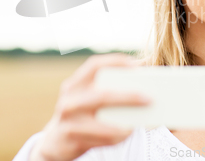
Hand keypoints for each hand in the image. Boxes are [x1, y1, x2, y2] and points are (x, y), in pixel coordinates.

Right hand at [28, 53, 149, 160]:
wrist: (55, 142)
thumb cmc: (81, 115)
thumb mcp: (86, 98)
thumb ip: (106, 87)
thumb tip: (142, 78)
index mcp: (74, 84)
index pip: (94, 65)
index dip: (115, 62)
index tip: (136, 64)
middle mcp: (69, 99)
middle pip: (102, 95)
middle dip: (128, 97)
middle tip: (149, 98)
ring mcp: (67, 121)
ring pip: (102, 122)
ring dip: (124, 123)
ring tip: (140, 122)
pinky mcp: (70, 139)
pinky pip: (100, 139)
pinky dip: (117, 137)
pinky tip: (127, 133)